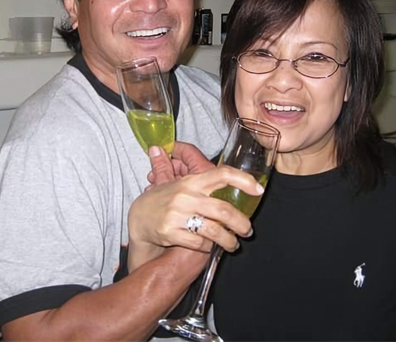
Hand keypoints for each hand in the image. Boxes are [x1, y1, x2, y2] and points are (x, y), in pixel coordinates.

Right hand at [130, 146, 260, 253]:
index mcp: (191, 182)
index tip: (258, 190)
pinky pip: (199, 242)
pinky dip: (208, 247)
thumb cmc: (160, 201)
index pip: (222, 174)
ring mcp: (178, 215)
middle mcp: (186, 197)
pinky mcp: (172, 233)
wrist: (137, 222)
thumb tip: (160, 147)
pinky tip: (211, 247)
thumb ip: (175, 167)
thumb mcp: (170, 182)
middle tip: (247, 230)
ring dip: (229, 241)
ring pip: (214, 230)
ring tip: (233, 244)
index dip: (243, 180)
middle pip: (224, 210)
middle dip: (241, 223)